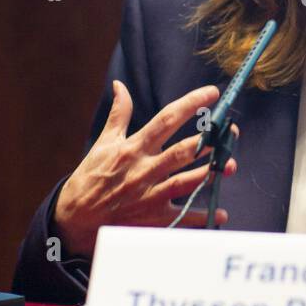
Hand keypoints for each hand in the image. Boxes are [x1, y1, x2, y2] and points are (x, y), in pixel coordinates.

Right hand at [53, 81, 236, 255]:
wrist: (74, 220)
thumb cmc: (90, 179)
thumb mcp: (103, 143)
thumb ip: (119, 114)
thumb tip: (121, 85)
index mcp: (133, 148)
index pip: (166, 119)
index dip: (190, 104)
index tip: (212, 93)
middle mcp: (144, 170)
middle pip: (183, 151)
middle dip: (209, 140)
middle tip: (231, 131)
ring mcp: (150, 195)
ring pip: (187, 182)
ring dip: (211, 173)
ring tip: (230, 165)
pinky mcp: (152, 219)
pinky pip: (182, 218)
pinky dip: (202, 217)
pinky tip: (220, 214)